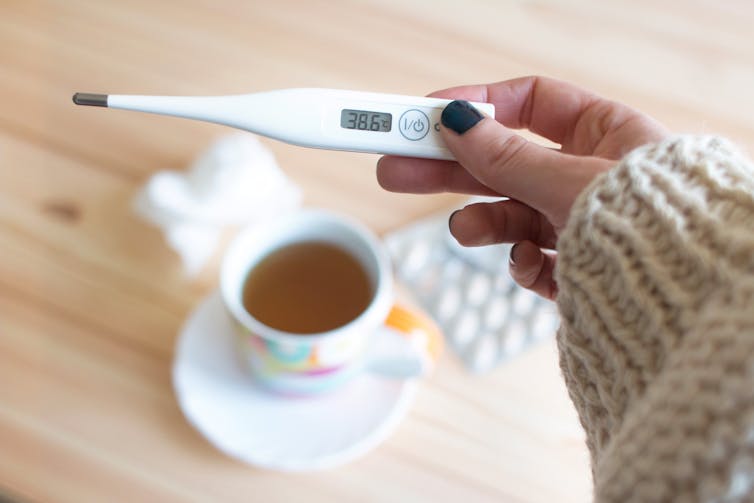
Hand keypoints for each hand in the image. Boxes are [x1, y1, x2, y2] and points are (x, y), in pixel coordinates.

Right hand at [377, 76, 667, 298]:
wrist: (685, 303)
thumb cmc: (653, 225)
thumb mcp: (569, 179)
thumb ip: (505, 156)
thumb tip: (456, 123)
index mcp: (607, 133)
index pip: (530, 104)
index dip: (476, 106)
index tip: (428, 116)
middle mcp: (592, 176)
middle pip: (503, 161)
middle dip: (449, 167)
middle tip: (394, 168)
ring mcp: (583, 223)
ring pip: (513, 213)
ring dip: (483, 220)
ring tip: (461, 228)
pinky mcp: (578, 268)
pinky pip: (536, 259)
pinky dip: (526, 263)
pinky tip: (534, 265)